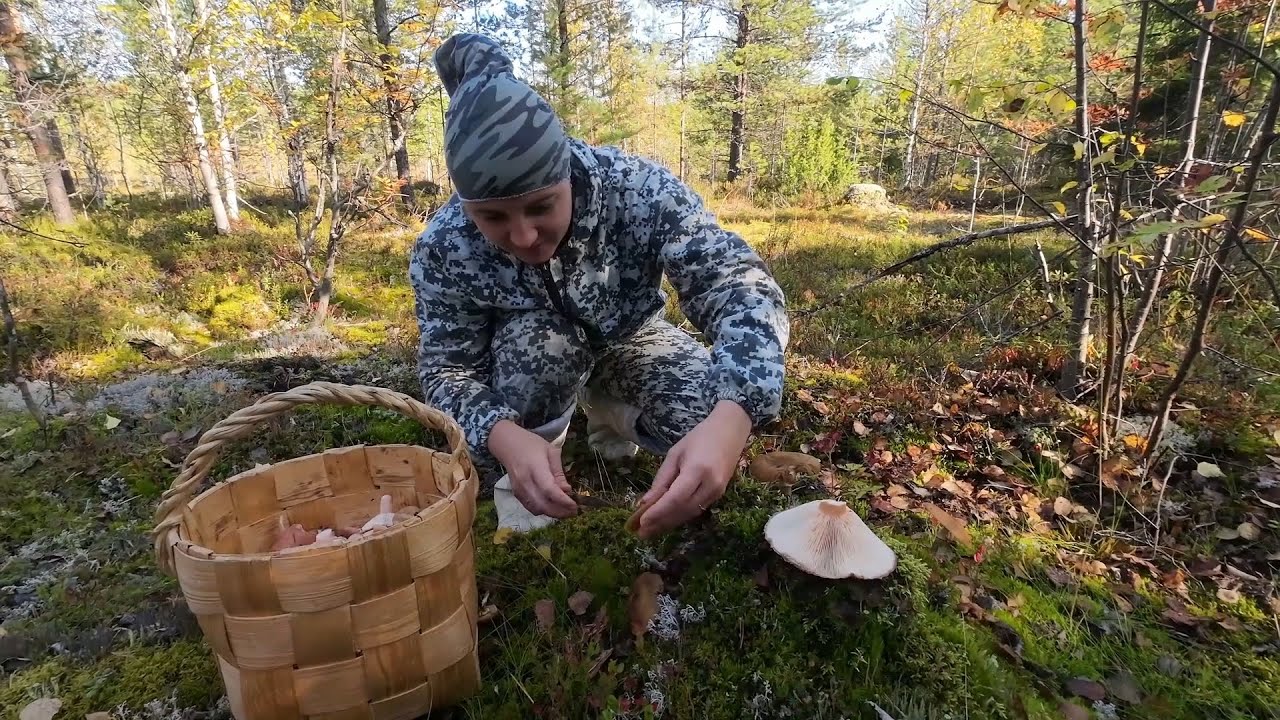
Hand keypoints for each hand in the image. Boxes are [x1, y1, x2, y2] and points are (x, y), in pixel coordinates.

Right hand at [488, 420, 578, 517]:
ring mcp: (518, 489)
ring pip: (536, 509)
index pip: (549, 490)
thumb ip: (559, 472)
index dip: (563, 501)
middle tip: (573, 511)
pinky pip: (530, 507)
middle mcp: (525, 481)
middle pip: (543, 504)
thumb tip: (567, 491)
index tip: (575, 506)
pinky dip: (543, 510)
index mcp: (535, 467)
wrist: (508, 445)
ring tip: (565, 511)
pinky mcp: (516, 494)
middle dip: (560, 512)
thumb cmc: (531, 444)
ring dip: (552, 513)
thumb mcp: (551, 452)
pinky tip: (553, 507)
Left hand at [635, 400, 750, 538]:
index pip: (675, 498)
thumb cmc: (699, 437)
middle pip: (683, 510)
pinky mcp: (719, 495)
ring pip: (690, 513)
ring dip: (670, 523)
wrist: (731, 431)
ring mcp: (718, 491)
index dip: (658, 512)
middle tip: (641, 533)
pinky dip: (680, 516)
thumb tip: (645, 502)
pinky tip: (667, 520)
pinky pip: (697, 509)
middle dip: (661, 523)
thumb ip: (661, 479)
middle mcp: (710, 484)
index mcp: (697, 469)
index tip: (641, 522)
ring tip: (650, 531)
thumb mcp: (675, 454)